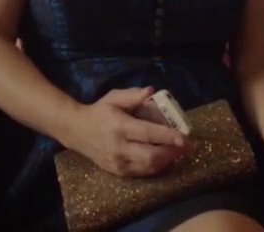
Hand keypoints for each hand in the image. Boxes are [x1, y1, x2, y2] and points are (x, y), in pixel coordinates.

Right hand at [63, 87, 187, 176]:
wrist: (77, 131)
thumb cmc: (99, 111)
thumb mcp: (114, 97)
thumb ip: (133, 95)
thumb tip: (152, 91)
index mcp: (120, 127)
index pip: (148, 134)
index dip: (168, 137)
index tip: (184, 138)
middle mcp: (119, 148)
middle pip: (151, 156)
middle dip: (172, 152)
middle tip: (187, 146)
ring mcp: (118, 163)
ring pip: (148, 167)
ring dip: (167, 161)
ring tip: (179, 152)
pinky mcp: (117, 172)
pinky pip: (142, 173)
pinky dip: (156, 167)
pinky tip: (164, 159)